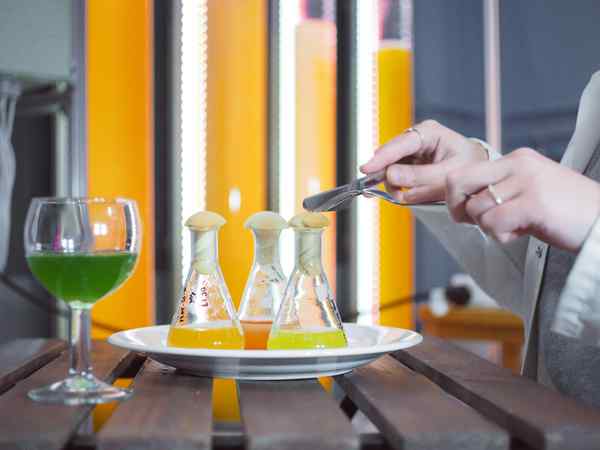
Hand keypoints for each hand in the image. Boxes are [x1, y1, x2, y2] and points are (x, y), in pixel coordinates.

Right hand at [360, 120, 487, 202]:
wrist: (476, 173)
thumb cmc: (468, 168)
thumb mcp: (448, 174)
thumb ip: (419, 176)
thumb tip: (389, 175)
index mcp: (429, 132)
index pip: (401, 144)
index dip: (382, 157)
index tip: (367, 169)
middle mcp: (416, 139)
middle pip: (391, 157)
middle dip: (390, 177)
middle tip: (398, 194)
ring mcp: (410, 151)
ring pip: (390, 169)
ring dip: (396, 186)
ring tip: (408, 196)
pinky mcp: (408, 164)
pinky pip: (396, 177)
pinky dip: (400, 188)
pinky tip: (406, 194)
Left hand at [446, 148, 599, 251]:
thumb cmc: (565, 213)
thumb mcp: (528, 192)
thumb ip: (499, 192)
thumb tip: (462, 205)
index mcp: (515, 159)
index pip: (463, 172)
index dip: (456, 198)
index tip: (468, 214)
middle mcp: (518, 165)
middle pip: (457, 182)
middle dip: (458, 208)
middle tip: (475, 223)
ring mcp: (526, 182)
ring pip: (475, 208)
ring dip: (488, 227)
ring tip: (514, 228)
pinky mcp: (533, 203)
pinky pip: (493, 223)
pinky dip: (501, 235)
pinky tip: (521, 233)